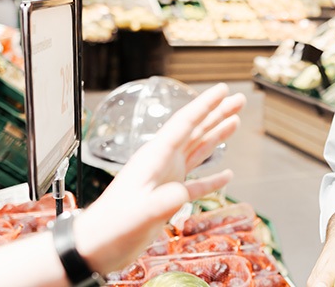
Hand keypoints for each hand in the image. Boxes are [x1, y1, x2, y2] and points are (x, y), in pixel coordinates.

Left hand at [74, 83, 246, 273]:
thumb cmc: (112, 226)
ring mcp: (165, 179)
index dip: (205, 106)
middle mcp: (162, 163)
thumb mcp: (139, 213)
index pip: (184, 124)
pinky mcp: (168, 198)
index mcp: (154, 158)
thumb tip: (183, 192)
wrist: (96, 246)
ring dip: (216, 136)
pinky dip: (212, 178)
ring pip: (197, 151)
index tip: (222, 90)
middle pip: (194, 131)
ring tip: (235, 122)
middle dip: (216, 114)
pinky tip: (227, 174)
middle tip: (238, 100)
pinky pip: (196, 184)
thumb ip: (162, 202)